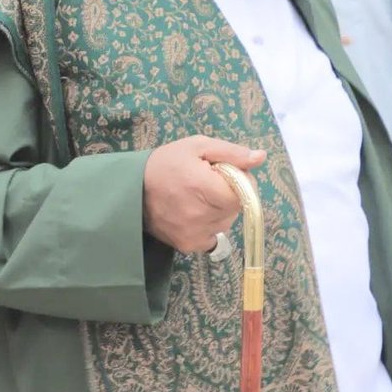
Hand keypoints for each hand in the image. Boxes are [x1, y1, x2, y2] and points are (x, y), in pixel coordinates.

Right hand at [142, 136, 265, 253]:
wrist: (131, 188)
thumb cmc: (167, 163)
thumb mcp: (198, 146)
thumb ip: (232, 153)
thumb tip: (260, 157)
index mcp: (203, 187)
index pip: (243, 194)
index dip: (240, 183)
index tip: (225, 174)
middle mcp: (199, 215)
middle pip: (236, 208)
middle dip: (229, 195)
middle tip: (208, 183)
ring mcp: (194, 233)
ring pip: (226, 222)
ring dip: (220, 210)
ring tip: (197, 197)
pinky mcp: (188, 245)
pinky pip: (214, 236)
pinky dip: (210, 225)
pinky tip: (193, 212)